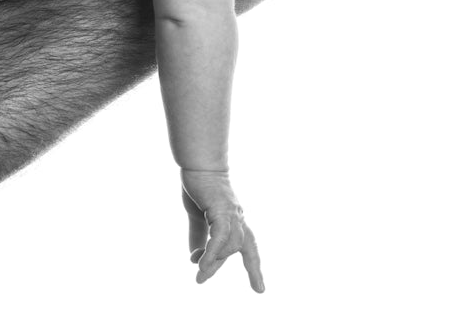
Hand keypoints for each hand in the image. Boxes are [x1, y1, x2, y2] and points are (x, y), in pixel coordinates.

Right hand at [180, 169, 264, 292]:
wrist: (198, 164)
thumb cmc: (199, 186)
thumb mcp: (197, 217)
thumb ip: (198, 236)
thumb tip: (195, 257)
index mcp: (234, 220)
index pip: (248, 246)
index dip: (254, 266)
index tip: (259, 289)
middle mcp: (238, 218)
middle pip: (247, 247)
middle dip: (255, 269)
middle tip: (259, 291)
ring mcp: (232, 214)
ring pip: (231, 246)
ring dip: (215, 263)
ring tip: (200, 277)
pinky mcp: (222, 211)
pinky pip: (219, 238)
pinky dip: (212, 252)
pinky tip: (201, 264)